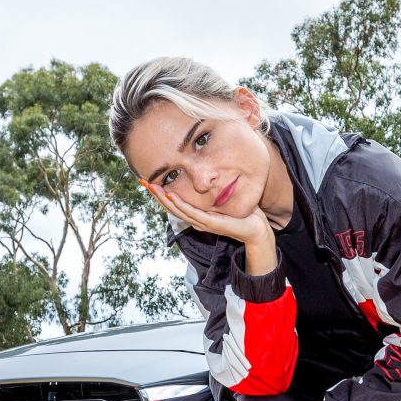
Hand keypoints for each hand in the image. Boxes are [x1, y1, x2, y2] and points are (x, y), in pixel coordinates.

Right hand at [139, 178, 273, 257]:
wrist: (257, 229)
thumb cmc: (242, 213)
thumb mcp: (224, 197)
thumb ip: (215, 187)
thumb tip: (209, 172)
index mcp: (197, 215)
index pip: (174, 204)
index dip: (161, 193)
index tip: (150, 180)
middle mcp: (197, 220)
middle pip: (171, 207)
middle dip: (156, 194)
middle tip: (144, 181)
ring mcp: (203, 223)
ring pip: (177, 210)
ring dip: (163, 198)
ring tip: (152, 186)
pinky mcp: (212, 223)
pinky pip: (192, 212)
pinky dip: (180, 204)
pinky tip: (171, 195)